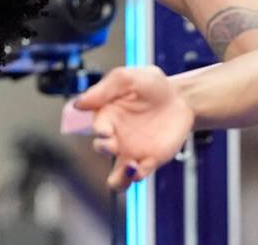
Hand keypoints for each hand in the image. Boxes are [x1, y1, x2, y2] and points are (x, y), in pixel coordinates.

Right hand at [74, 66, 193, 190]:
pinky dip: (136, 176)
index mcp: (107, 116)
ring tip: (130, 166)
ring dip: (118, 178)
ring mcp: (131, 151)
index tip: (106, 131)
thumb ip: (103, 89)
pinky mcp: (149, 161)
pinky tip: (141, 167)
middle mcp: (116, 137)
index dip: (99, 131)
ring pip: (115, 178)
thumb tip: (77, 104)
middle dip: (104, 148)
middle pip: (101, 150)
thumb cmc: (152, 85)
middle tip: (114, 143)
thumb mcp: (128, 78)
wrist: (180, 98)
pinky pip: (137, 177)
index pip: (97, 127)